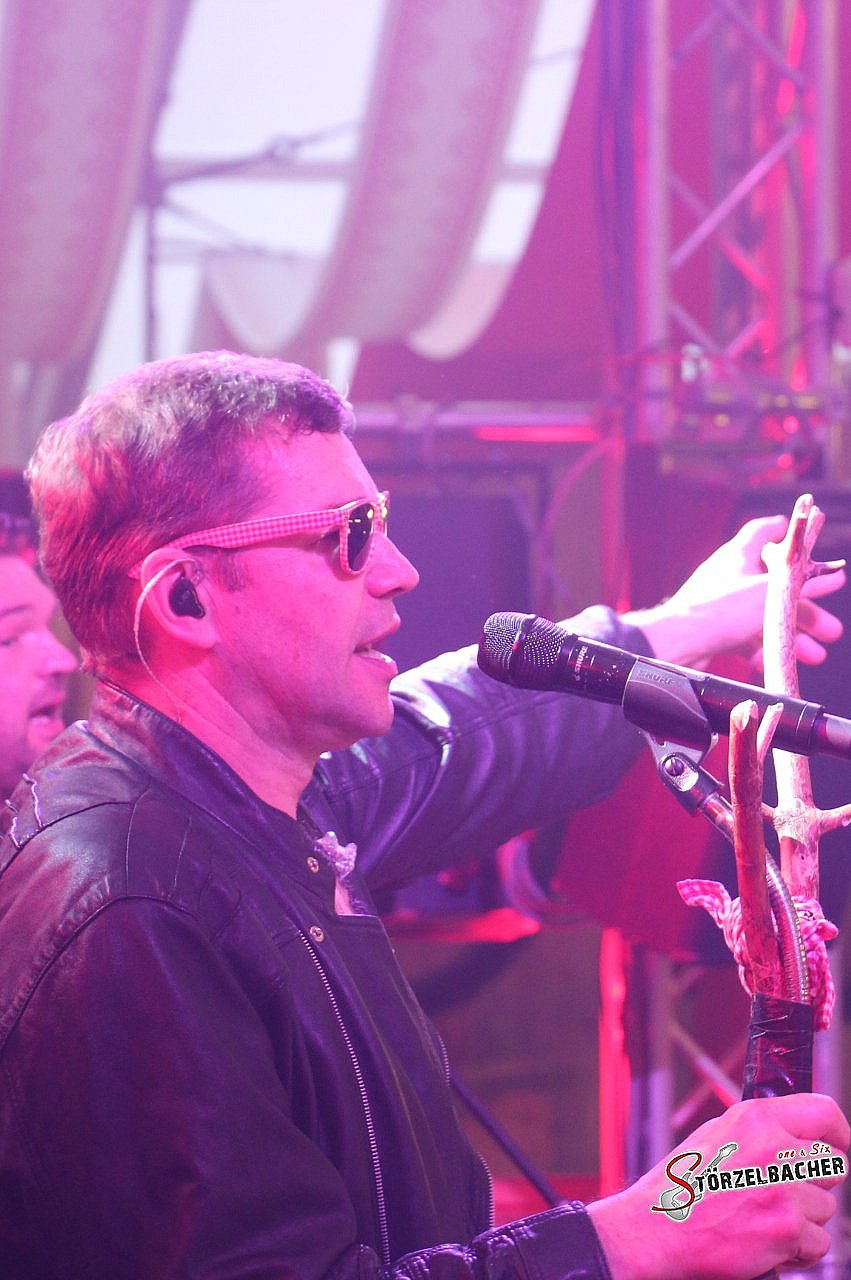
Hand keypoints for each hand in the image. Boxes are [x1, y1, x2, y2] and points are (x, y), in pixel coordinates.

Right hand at [587, 1094, 848, 1279]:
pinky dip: (797, 1250)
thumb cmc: (680, 1186)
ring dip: (804, 1219)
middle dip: (816, 1183)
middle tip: (786, 1193)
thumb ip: (759, 1131)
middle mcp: (774, 1148)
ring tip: (763, 1218)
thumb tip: (796, 1133)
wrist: (655, 1230)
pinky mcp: (786, 1228)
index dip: (838, 1133)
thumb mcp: (715, 1135)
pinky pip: (818, 1243)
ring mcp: (783, 1189)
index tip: (838, 1146)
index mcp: (756, 1118)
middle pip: (834, 1165)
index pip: (824, 1112)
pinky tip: (766, 1242)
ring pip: (827, 1208)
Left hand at [622, 514, 845, 669]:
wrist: (675, 645)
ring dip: (790, 633)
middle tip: (831, 628)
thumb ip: (803, 583)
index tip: (806, 538)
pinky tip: (776, 660)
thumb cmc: (718, 610)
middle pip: (775, 585)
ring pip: (764, 615)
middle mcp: (730, 575)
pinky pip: (746, 636)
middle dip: (805, 607)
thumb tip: (834, 573)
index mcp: (739, 554)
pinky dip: (763, 647)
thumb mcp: (770, 593)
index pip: (765, 531)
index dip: (788, 533)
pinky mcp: (714, 628)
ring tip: (814, 654)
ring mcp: (722, 603)